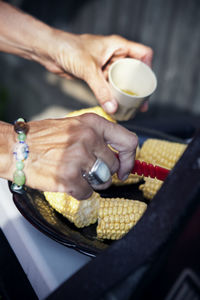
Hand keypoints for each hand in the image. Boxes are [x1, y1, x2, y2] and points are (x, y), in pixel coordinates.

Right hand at [24, 114, 137, 198]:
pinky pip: (87, 193)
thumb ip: (97, 137)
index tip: (124, 168)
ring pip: (103, 182)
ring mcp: (79, 158)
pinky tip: (66, 181)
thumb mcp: (73, 126)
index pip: (128, 141)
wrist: (14, 148)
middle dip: (103, 173)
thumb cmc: (42, 139)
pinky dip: (78, 191)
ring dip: (91, 183)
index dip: (130, 158)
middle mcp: (88, 138)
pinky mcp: (69, 178)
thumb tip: (119, 155)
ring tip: (75, 175)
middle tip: (87, 171)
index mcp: (92, 123)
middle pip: (113, 166)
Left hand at [38, 32, 152, 113]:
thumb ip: (101, 90)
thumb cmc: (69, 49)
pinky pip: (111, 85)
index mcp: (118, 46)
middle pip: (134, 71)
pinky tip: (116, 105)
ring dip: (126, 93)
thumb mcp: (88, 70)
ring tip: (131, 108)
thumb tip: (113, 108)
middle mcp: (115, 55)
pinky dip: (114, 95)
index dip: (148, 68)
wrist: (51, 51)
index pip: (143, 54)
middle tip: (142, 104)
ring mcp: (106, 65)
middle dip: (139, 87)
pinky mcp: (98, 74)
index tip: (146, 85)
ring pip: (122, 80)